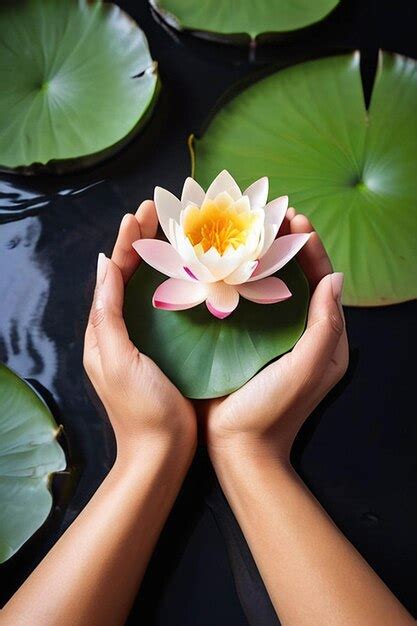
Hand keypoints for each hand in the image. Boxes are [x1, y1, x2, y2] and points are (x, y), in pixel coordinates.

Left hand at [84, 201, 196, 461]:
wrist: (162, 454)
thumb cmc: (142, 409)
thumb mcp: (116, 360)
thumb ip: (107, 314)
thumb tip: (106, 264)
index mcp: (103, 330)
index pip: (113, 274)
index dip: (127, 241)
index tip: (142, 213)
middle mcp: (120, 330)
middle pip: (129, 274)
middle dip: (141, 240)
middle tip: (159, 210)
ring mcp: (142, 339)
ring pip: (148, 287)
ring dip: (157, 256)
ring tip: (173, 230)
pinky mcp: (164, 349)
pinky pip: (165, 307)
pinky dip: (173, 283)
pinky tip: (189, 271)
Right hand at [199, 209, 347, 463]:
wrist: (238, 448)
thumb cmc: (275, 410)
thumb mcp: (308, 368)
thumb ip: (325, 325)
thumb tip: (334, 277)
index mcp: (322, 337)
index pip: (322, 280)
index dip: (311, 248)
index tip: (295, 220)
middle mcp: (298, 331)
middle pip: (296, 277)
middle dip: (285, 245)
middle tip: (269, 217)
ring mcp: (269, 335)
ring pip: (268, 286)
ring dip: (260, 257)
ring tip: (246, 231)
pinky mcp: (243, 341)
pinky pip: (244, 302)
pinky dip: (238, 280)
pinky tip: (221, 263)